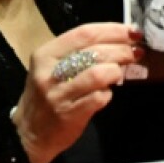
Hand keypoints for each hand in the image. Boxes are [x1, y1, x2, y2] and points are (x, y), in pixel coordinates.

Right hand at [12, 23, 142, 162]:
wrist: (28, 132)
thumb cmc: (49, 93)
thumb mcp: (54, 67)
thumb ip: (82, 52)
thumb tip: (123, 39)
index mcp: (46, 54)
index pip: (84, 33)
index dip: (114, 30)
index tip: (134, 33)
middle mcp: (49, 72)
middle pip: (95, 52)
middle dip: (122, 50)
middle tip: (135, 53)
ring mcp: (58, 94)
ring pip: (99, 74)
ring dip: (116, 72)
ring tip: (118, 74)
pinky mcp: (69, 114)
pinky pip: (99, 98)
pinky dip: (108, 94)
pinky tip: (105, 94)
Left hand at [143, 10, 163, 57]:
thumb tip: (160, 18)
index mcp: (157, 33)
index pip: (149, 25)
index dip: (148, 21)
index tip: (147, 18)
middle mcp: (153, 38)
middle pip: (146, 29)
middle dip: (146, 25)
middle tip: (146, 21)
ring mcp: (152, 42)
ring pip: (146, 35)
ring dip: (146, 30)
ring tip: (147, 27)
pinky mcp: (152, 46)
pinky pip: (147, 40)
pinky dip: (147, 36)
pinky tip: (149, 34)